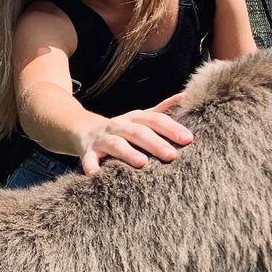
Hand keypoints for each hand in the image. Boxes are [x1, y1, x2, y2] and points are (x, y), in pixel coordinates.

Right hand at [78, 94, 192, 174]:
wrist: (82, 129)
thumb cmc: (121, 129)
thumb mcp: (140, 119)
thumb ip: (162, 111)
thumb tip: (186, 96)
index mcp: (136, 118)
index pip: (156, 120)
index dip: (172, 128)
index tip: (189, 139)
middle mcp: (120, 125)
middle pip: (139, 132)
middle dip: (155, 143)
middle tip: (172, 155)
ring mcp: (103, 138)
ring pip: (116, 144)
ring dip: (128, 153)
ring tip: (142, 163)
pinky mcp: (87, 151)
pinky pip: (89, 158)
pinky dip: (91, 165)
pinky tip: (96, 174)